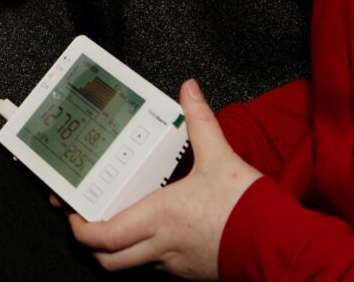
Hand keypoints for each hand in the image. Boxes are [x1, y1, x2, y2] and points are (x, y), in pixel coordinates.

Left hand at [68, 80, 261, 278]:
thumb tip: (188, 90)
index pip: (103, 236)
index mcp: (159, 217)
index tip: (74, 211)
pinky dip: (148, 251)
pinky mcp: (192, 272)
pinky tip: (157, 230)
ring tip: (119, 222)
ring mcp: (176, 264)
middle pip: (109, 260)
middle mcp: (161, 245)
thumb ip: (200, 121)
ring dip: (120, 248)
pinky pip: (158, 267)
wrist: (279, 245)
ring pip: (132, 265)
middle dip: (92, 243)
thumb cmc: (247, 208)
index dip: (81, 227)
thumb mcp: (220, 156)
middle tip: (89, 220)